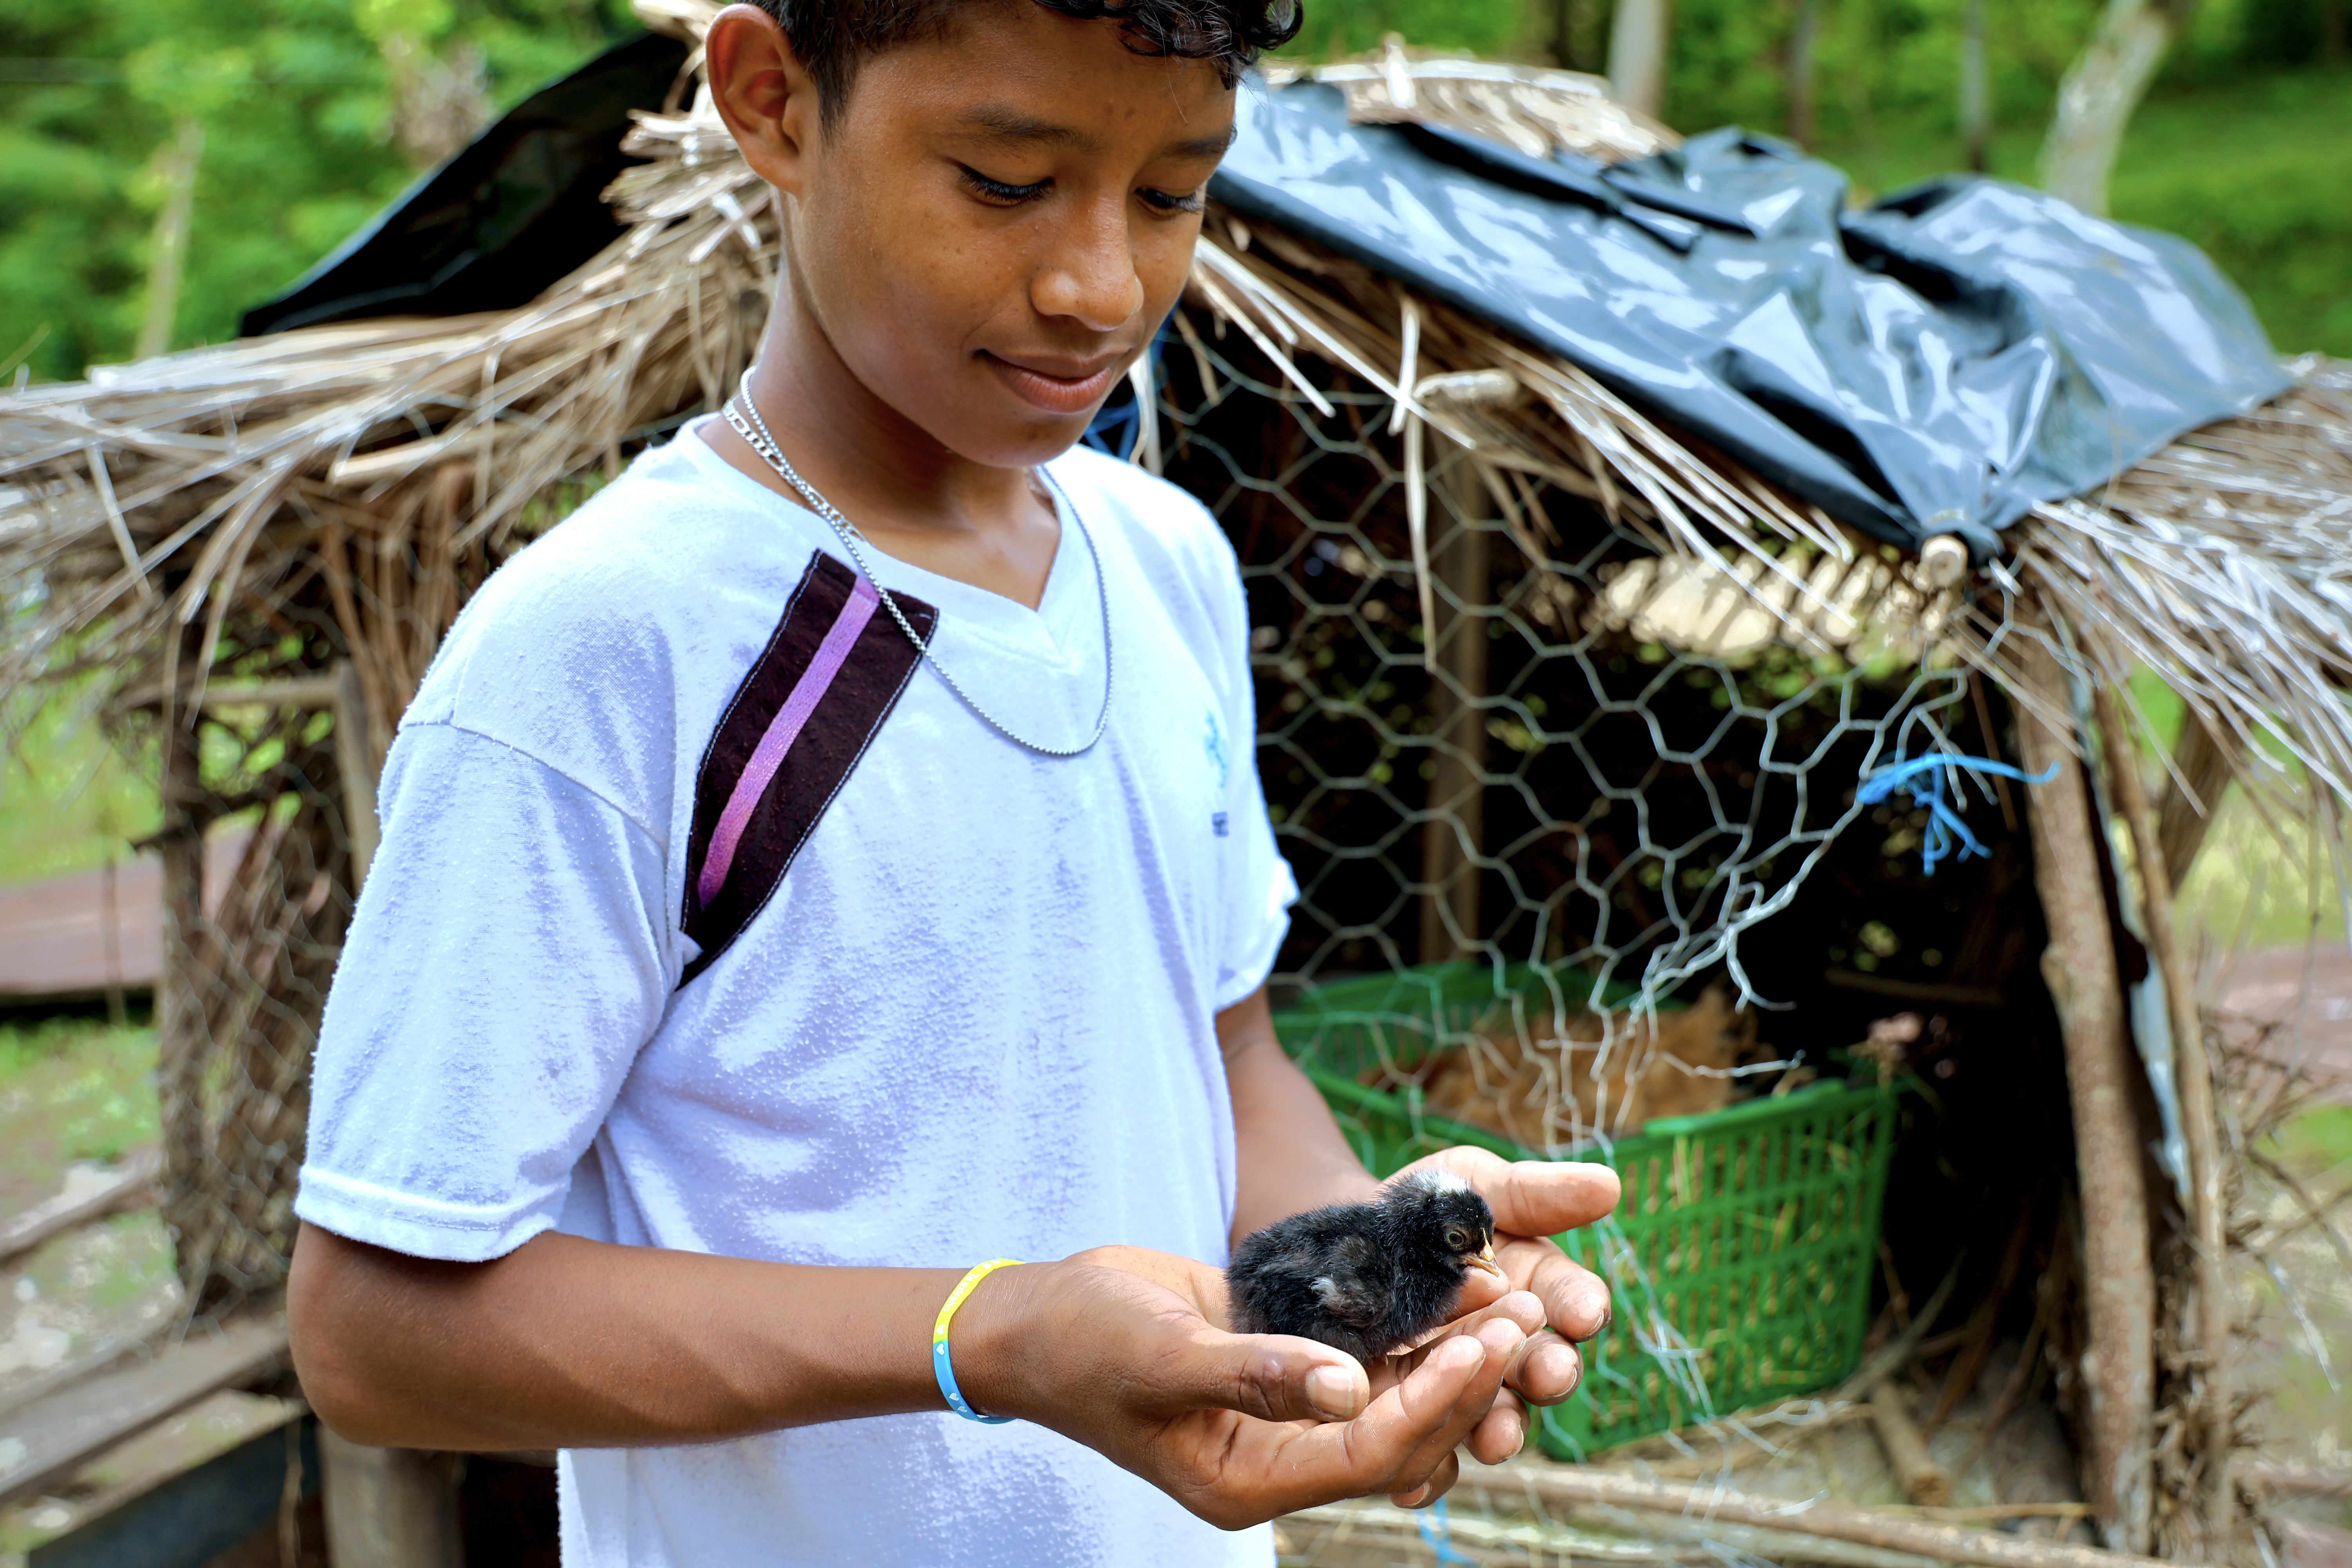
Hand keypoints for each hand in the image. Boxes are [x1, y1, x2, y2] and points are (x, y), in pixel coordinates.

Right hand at [951, 1249, 1531, 1527]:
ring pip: (1391, 1396)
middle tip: (1529, 1315)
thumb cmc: (1081, 1342)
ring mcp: (1282, 1412)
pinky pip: (1363, 1357)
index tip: (1487, 1343)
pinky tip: (1455, 1287)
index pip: (1369, 1454)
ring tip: (1514, 1299)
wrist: (1035, 1319)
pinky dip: (1410, 1328)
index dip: (1434, 1401)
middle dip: (1465, 1378)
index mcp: (1245, 1480)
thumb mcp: (1159, 1355)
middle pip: (1398, 1432)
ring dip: (1451, 1352)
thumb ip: (1252, 1375)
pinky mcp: (1283, 1364)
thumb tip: (1349, 1390)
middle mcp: (1275, 1457)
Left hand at [1382, 1146, 1619, 1462]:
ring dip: (1499, 1430)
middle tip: (1548, 1375)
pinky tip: (1414, 1486)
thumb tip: (1609, 1184)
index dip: (1581, 1305)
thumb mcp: (1475, 1187)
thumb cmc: (1427, 1212)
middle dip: (1549, 1373)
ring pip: (1494, 1420)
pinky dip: (1428, 1477)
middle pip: (1543, 1368)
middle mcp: (1514, 1351)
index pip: (1573, 1301)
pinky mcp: (1416, 1422)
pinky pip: (1430, 1458)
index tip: (1586, 1311)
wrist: (1347, 1247)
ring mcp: (1468, 1390)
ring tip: (1495, 1439)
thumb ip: (1537, 1194)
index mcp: (1540, 1294)